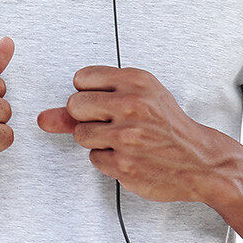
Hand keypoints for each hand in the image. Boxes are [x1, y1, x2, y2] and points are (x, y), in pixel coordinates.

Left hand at [36, 65, 217, 202]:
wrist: (199, 159)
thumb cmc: (166, 125)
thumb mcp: (138, 98)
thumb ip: (89, 101)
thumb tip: (44, 117)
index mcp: (136, 81)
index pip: (81, 78)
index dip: (89, 93)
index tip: (106, 101)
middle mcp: (131, 105)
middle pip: (74, 105)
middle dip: (86, 116)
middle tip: (111, 122)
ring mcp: (127, 136)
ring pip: (80, 135)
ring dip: (96, 140)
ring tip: (123, 139)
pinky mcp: (124, 164)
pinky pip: (94, 159)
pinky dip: (108, 160)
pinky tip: (129, 156)